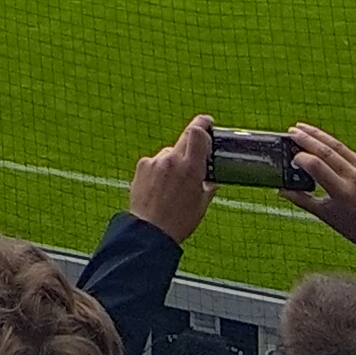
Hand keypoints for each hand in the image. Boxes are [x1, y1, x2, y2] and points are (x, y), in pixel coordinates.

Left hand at [129, 113, 214, 244]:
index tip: (208, 123)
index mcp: (191, 168)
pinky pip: (155, 162)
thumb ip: (208, 186)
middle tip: (196, 150)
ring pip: (169, 153)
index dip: (203, 124)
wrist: (149, 231)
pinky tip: (159, 188)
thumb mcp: (201, 204)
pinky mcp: (142, 166)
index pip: (197, 132)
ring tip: (173, 186)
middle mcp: (172, 160)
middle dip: (193, 140)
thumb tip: (213, 179)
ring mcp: (155, 161)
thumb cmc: (179, 221)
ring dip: (174, 162)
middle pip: (185, 137)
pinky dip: (160, 170)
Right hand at [281, 124, 355, 264]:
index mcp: (342, 192)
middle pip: (326, 151)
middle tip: (291, 131)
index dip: (300, 158)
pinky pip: (349, 152)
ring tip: (303, 128)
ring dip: (319, 135)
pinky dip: (333, 145)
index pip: (316, 166)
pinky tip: (323, 140)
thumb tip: (280, 190)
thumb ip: (302, 200)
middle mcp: (354, 178)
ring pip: (338, 147)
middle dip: (307, 138)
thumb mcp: (327, 216)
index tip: (290, 157)